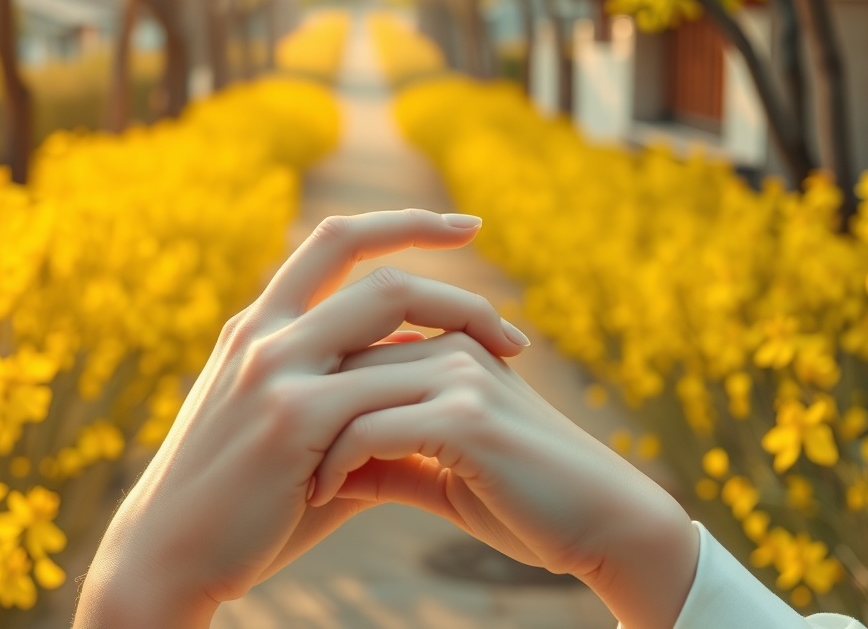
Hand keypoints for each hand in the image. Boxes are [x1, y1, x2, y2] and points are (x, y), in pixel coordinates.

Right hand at [73, 210, 530, 627]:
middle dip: (457, 285)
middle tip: (513, 325)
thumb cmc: (236, 502)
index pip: (338, 241)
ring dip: (461, 326)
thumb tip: (421, 411)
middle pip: (378, 271)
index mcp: (261, 325)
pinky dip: (430, 395)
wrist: (166, 555)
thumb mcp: (286, 433)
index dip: (405, 223)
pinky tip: (466, 416)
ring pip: (388, 305)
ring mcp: (276, 367)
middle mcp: (266, 331)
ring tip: (509, 360)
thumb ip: (348, 407)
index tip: (466, 226)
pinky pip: (383, 385)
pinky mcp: (292, 416)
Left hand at [312, 332, 700, 628]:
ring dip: (306, 437)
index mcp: (446, 347)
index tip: (277, 442)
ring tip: (287, 482)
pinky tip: (321, 495)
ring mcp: (459, 375)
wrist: (606, 524)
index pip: (351, 342)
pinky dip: (338, 462)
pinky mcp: (465, 417)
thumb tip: (327, 465)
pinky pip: (370, 428)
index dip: (308, 387)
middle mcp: (450, 346)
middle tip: (262, 459)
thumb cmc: (526, 502)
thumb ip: (388, 457)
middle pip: (340, 353)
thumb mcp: (442, 474)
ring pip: (346, 388)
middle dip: (294, 406)